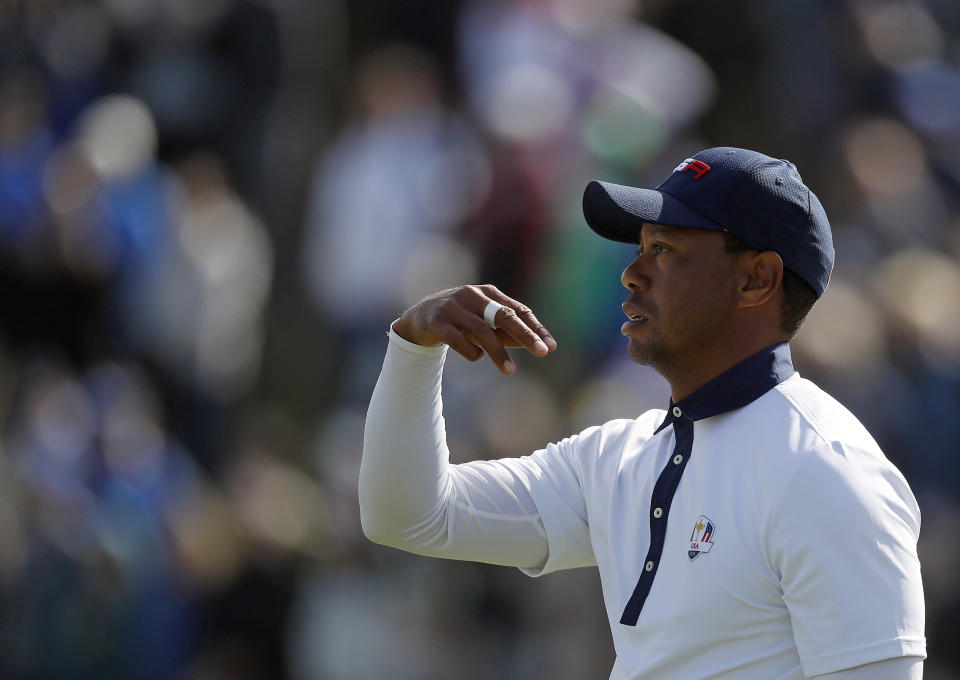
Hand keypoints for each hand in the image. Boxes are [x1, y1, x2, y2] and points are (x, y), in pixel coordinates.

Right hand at [393, 285, 556, 373]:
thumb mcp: (485, 322)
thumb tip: (538, 344)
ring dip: (498, 352)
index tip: (551, 347)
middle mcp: (472, 295)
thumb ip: (507, 332)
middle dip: (525, 335)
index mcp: (488, 293)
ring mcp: (453, 307)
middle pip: (504, 316)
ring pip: (481, 330)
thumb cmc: (461, 320)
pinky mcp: (436, 322)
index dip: (536, 328)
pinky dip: (471, 352)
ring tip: (510, 370)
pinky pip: (458, 340)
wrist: (419, 319)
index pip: (518, 310)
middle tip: (543, 352)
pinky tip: (478, 357)